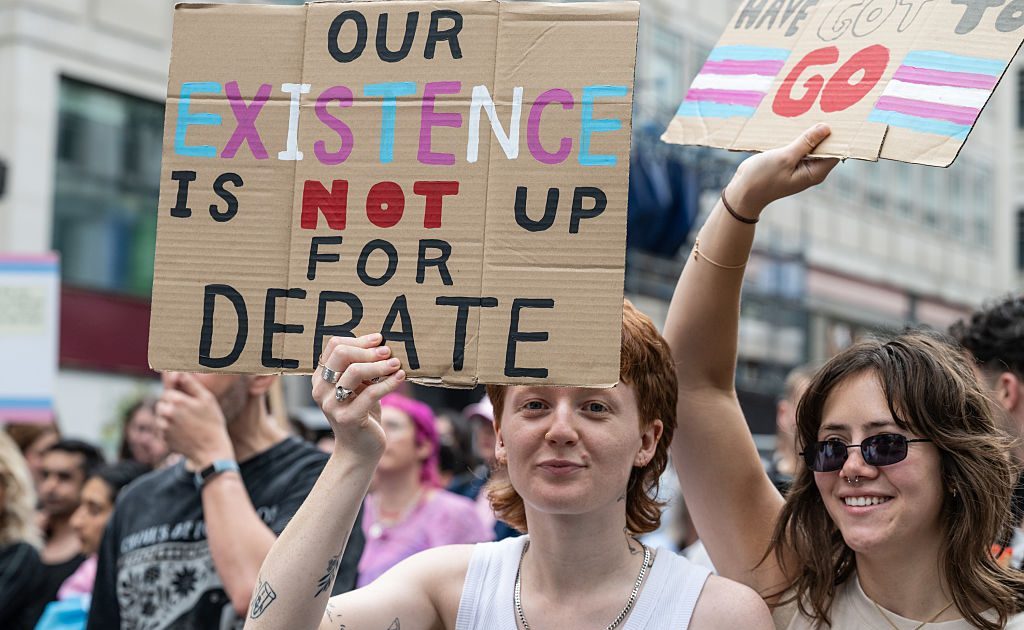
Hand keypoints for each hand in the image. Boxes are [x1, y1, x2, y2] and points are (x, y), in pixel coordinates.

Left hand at [156, 372, 234, 467]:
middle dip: (174, 404)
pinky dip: (171, 428)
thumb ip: (190, 383)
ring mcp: (163, 427)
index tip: (189, 399)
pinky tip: (186, 432)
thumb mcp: (206, 399)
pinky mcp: (163, 438)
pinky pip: (164, 428)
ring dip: (171, 416)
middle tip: (191, 412)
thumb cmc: (212, 422)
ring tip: (189, 423)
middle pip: (163, 402)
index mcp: (176, 400)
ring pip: (162, 415)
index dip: (179, 393)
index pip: (169, 390)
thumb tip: (177, 371)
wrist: (210, 450)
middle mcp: (166, 413)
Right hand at [312, 333, 404, 461]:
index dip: (358, 340)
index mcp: (321, 379)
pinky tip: (400, 378)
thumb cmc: (362, 414)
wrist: (359, 451)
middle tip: (388, 351)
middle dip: (368, 351)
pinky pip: (371, 393)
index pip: (334, 347)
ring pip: (355, 371)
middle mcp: (321, 390)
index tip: (378, 339)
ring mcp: (332, 405)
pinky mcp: (348, 418)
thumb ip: (362, 368)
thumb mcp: (359, 388)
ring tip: (396, 364)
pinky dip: (389, 383)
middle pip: (342, 355)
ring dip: (380, 365)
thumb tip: (381, 344)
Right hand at [725, 123, 839, 217]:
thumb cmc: (762, 179)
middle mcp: (811, 170)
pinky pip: (798, 147)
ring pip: (811, 145)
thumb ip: (806, 143)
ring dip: (808, 133)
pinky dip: (797, 137)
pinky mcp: (789, 162)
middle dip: (823, 131)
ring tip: (809, 113)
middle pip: (825, 147)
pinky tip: (793, 125)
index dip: (838, 136)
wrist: (742, 192)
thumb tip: (826, 128)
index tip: (838, 118)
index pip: (836, 152)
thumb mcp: (785, 158)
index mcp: (815, 172)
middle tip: (824, 109)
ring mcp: (800, 166)